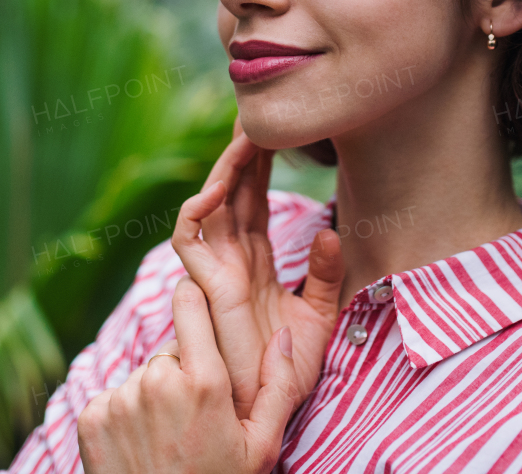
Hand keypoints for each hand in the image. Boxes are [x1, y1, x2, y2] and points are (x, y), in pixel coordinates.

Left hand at [77, 276, 298, 473]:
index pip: (191, 303)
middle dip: (183, 369)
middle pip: (171, 349)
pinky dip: (125, 414)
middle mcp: (157, 381)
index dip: (196, 300)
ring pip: (143, 375)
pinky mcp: (92, 417)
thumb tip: (283, 334)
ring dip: (154, 394)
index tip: (200, 303)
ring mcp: (120, 399)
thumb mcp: (261, 447)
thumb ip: (277, 386)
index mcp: (203, 382)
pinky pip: (114, 397)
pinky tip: (142, 444)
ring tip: (168, 436)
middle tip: (193, 414)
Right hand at [171, 117, 344, 420]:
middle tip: (259, 113)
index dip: (262, 163)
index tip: (280, 128)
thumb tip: (333, 233)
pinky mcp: (204, 283)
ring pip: (211, 203)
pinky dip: (199, 206)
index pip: (256, 198)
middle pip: (233, 191)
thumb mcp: (319, 315)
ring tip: (246, 135)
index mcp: (254, 261)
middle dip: (242, 151)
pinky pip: (189, 236)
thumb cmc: (286, 369)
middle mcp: (230, 258)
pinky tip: (222, 183)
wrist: (269, 407)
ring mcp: (214, 268)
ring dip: (225, 167)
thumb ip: (325, 274)